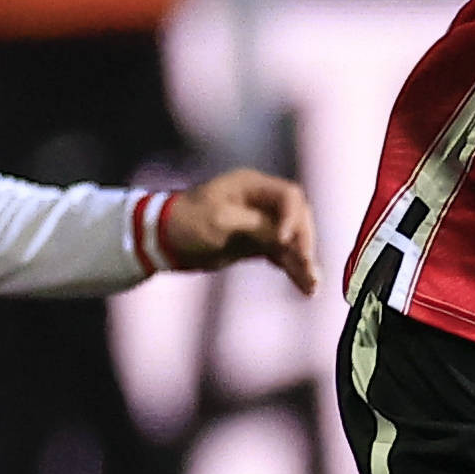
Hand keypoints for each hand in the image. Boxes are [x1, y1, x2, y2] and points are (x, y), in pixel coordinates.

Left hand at [156, 170, 320, 293]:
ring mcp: (260, 225)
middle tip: (306, 265)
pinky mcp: (255, 245)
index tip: (286, 241)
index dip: (294, 218)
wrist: (161, 240)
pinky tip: (305, 287)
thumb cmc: (187, 222)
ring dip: (303, 261)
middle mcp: (261, 203)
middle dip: (304, 243)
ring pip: (292, 242)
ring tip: (313, 285)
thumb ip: (258, 226)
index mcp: (253, 187)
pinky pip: (281, 256)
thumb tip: (287, 238)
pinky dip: (292, 270)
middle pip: (297, 220)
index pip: (289, 197)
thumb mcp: (222, 221)